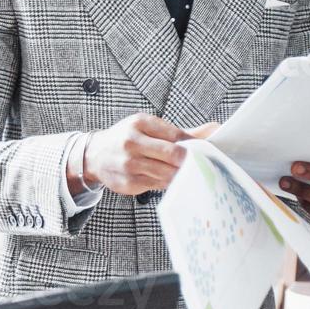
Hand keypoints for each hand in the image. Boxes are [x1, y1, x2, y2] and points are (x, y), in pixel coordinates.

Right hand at [82, 114, 215, 195]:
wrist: (94, 155)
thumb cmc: (127, 138)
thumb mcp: (148, 127)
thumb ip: (181, 132)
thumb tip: (214, 129)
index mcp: (139, 123)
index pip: (175, 135)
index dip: (194, 145)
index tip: (207, 150)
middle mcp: (132, 143)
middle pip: (172, 154)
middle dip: (190, 161)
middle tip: (202, 165)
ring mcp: (129, 164)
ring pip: (166, 172)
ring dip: (180, 174)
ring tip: (189, 173)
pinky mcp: (128, 183)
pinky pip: (157, 185)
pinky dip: (168, 183)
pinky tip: (171, 180)